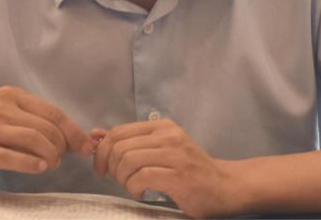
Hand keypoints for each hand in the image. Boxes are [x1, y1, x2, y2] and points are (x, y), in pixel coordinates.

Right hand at [0, 85, 92, 182]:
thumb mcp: (12, 118)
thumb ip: (41, 124)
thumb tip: (80, 140)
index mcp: (12, 95)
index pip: (53, 112)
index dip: (73, 130)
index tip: (85, 146)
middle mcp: (1, 108)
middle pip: (46, 127)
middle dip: (61, 146)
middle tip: (61, 158)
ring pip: (34, 140)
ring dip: (50, 155)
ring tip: (51, 164)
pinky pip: (16, 157)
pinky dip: (33, 164)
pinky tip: (40, 168)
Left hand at [93, 118, 237, 217]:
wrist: (225, 186)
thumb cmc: (190, 170)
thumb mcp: (160, 150)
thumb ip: (131, 142)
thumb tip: (95, 135)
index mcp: (162, 126)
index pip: (118, 132)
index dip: (103, 152)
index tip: (102, 169)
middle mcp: (168, 135)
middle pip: (120, 146)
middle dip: (111, 168)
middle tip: (120, 181)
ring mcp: (174, 154)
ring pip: (128, 160)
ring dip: (123, 179)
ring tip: (133, 187)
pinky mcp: (177, 175)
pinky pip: (141, 177)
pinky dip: (134, 188)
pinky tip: (142, 193)